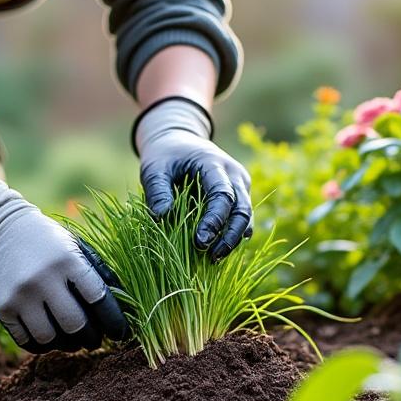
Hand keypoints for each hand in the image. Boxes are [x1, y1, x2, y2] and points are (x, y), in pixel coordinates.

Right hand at [0, 164, 128, 352]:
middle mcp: (43, 279)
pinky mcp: (3, 308)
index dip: (114, 321)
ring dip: (67, 345)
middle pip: (75, 325)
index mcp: (68, 261)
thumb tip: (126, 308)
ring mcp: (21, 296)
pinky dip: (43, 345)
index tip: (121, 332)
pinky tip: (51, 336)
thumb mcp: (76, 247)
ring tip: (73, 340)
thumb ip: (99, 275)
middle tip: (96, 339)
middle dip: (91, 338)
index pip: (99, 299)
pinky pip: (27, 342)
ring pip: (51, 339)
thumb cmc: (49, 242)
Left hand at [135, 98, 252, 260]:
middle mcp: (234, 174)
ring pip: (246, 216)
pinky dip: (232, 234)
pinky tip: (219, 250)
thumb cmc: (165, 156)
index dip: (214, 220)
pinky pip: (241, 218)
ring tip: (214, 259)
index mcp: (214, 163)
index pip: (222, 195)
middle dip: (229, 235)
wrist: (179, 141)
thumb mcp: (154, 168)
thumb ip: (157, 191)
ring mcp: (240, 184)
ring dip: (233, 238)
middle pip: (242, 209)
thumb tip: (162, 217)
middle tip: (212, 257)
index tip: (200, 242)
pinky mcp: (239, 195)